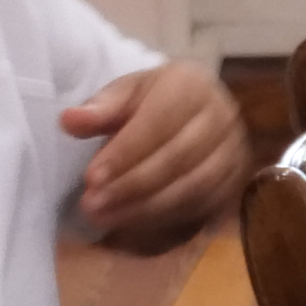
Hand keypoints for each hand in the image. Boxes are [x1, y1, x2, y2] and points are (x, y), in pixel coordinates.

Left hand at [63, 60, 245, 247]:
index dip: (125, 152)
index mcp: (193, 84)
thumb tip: (70, 120)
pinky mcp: (236, 180)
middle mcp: (222, 115)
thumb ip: (100, 108)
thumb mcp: (124, 94)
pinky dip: (165, 217)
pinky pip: (203, 205)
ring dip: (145, 207)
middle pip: (178, 158)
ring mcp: (234, 150)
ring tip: (105, 217)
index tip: (90, 178)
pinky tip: (132, 221)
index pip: (159, 121)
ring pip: (192, 186)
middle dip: (131, 185)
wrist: (192, 111)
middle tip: (92, 205)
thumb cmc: (151, 101)